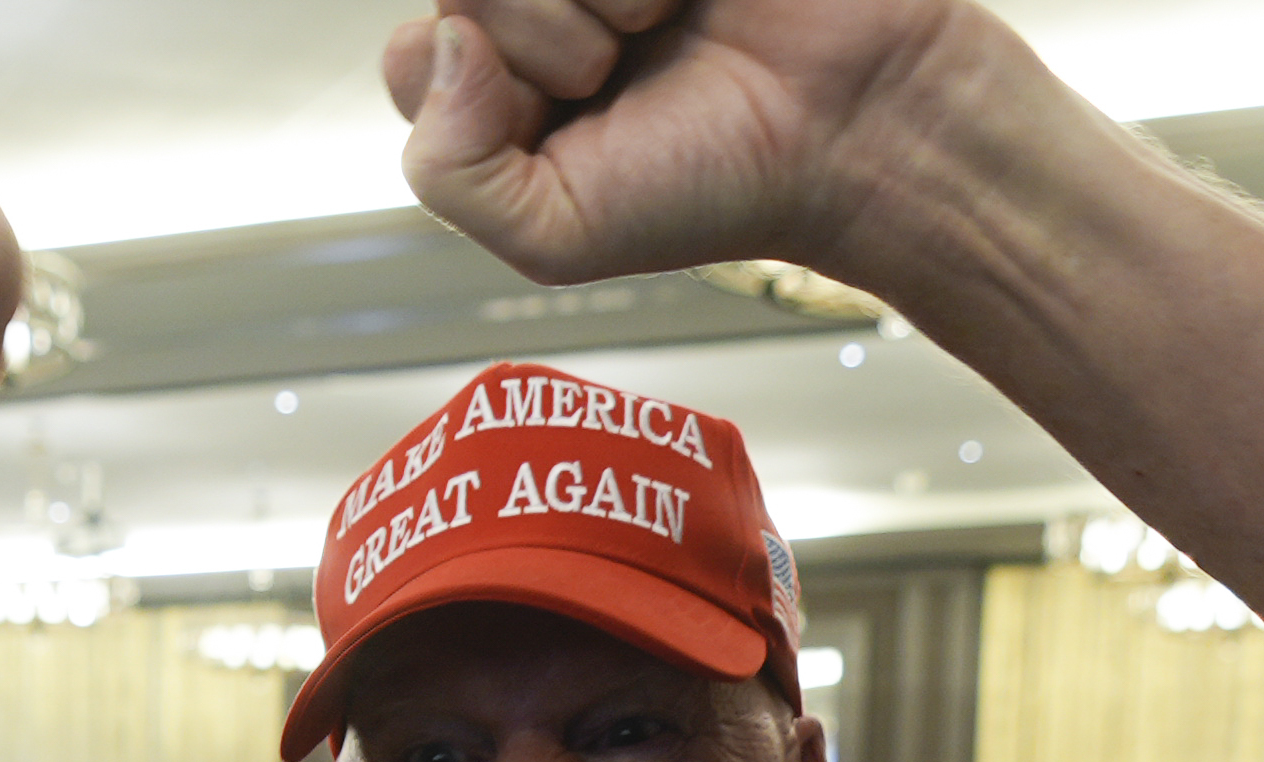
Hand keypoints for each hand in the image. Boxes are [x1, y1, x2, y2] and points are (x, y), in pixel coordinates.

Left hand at [385, 0, 968, 285]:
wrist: (854, 126)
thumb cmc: (718, 185)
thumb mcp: (555, 237)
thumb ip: (451, 174)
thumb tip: (436, 43)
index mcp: (495, 87)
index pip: (409, 55)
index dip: (474, 89)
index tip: (560, 116)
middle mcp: (536, 5)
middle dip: (541, 36)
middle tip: (619, 71)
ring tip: (663, 25)